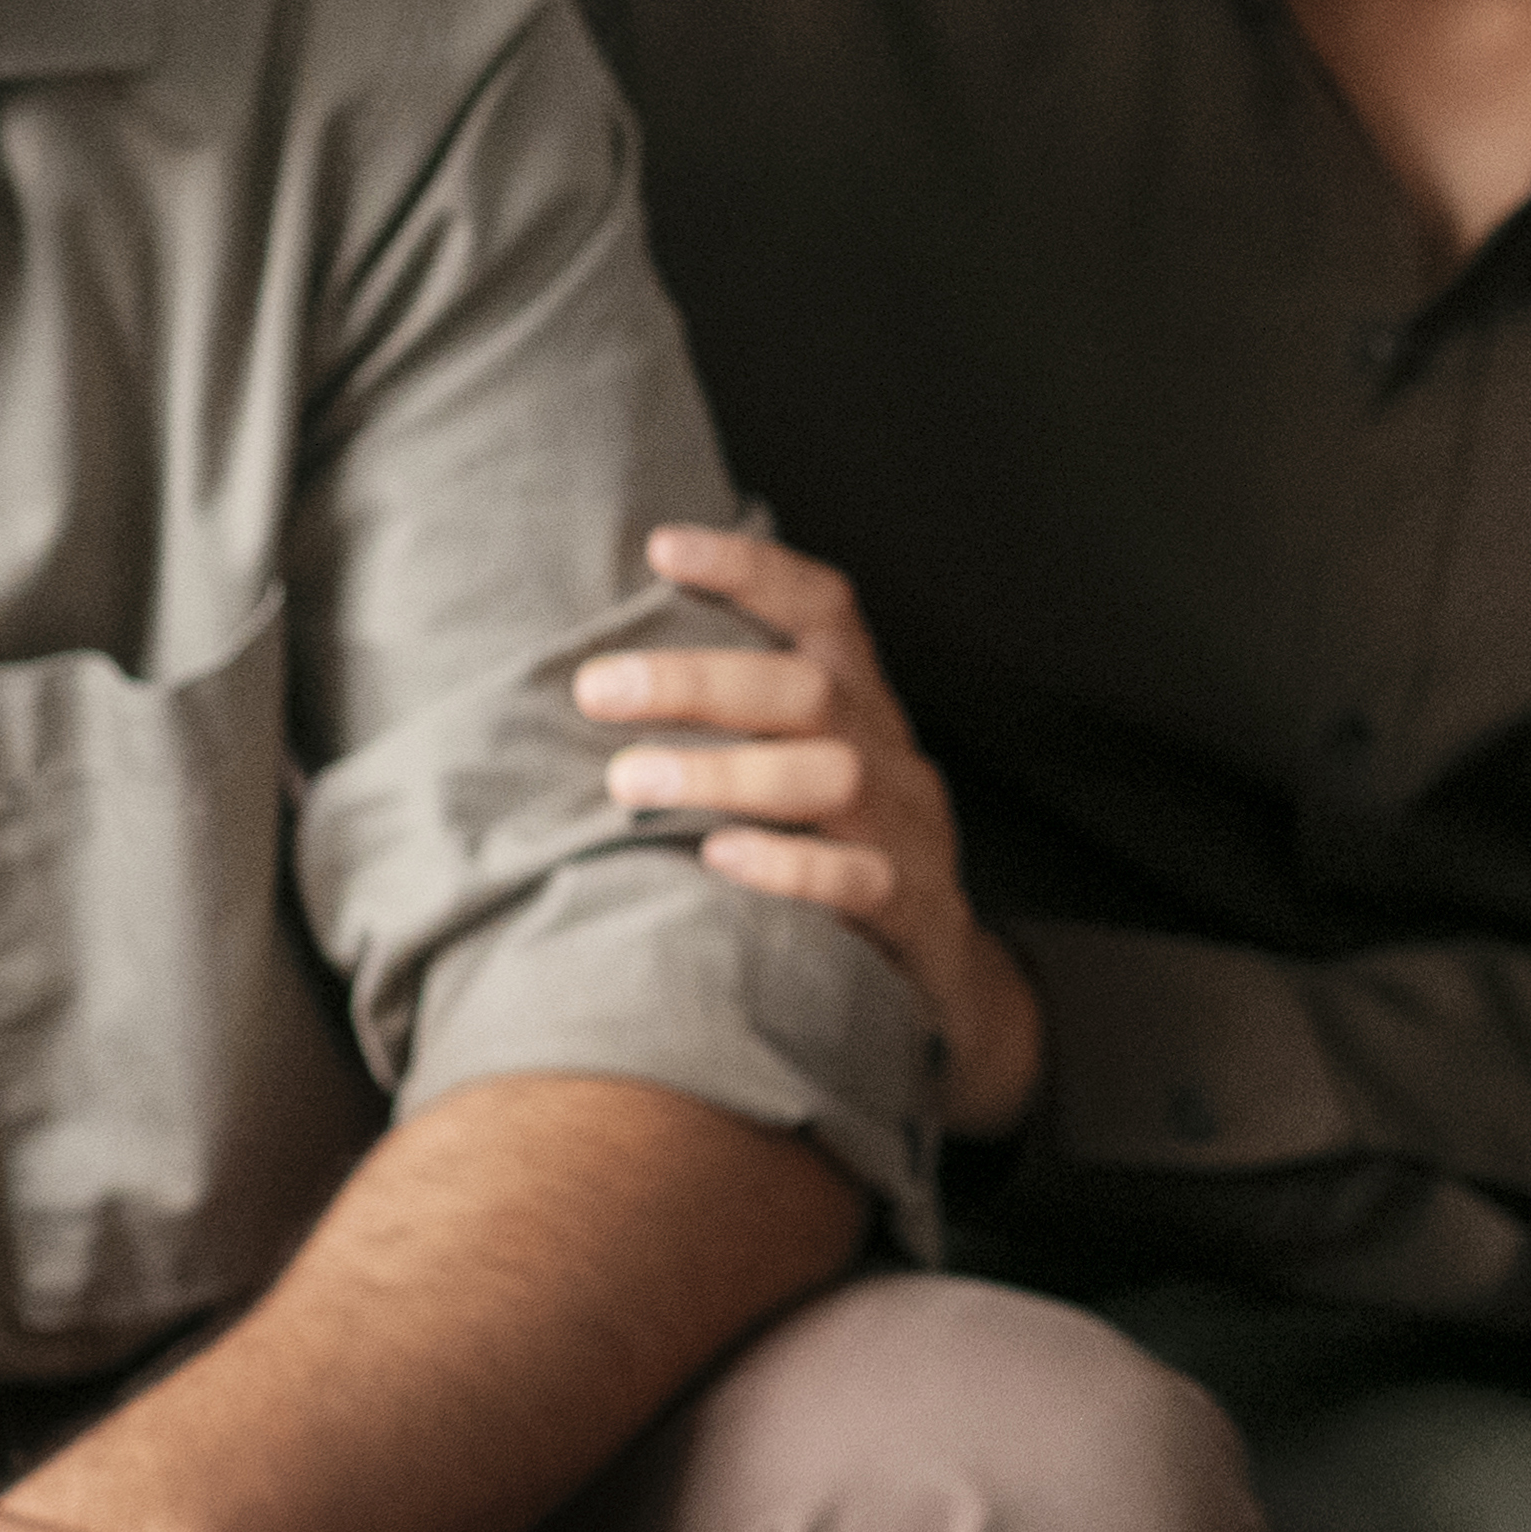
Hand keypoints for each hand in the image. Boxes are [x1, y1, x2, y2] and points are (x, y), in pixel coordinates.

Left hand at [577, 525, 1045, 1135]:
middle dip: (699, 680)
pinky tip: (718, 860)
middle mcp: (892, 756)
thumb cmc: (831, 861)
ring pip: (833, 777)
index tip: (661, 548)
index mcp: (862, 709)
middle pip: (810, 689)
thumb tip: (591, 684)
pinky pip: (861, 882)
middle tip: (597, 689)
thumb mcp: (798, 780)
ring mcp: (911, 834)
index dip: (752, 570)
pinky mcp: (915, 914)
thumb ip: (732, 730)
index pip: (825, 610)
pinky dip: (788, 866)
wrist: (939, 983)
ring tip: (629, 783)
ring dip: (724, 772)